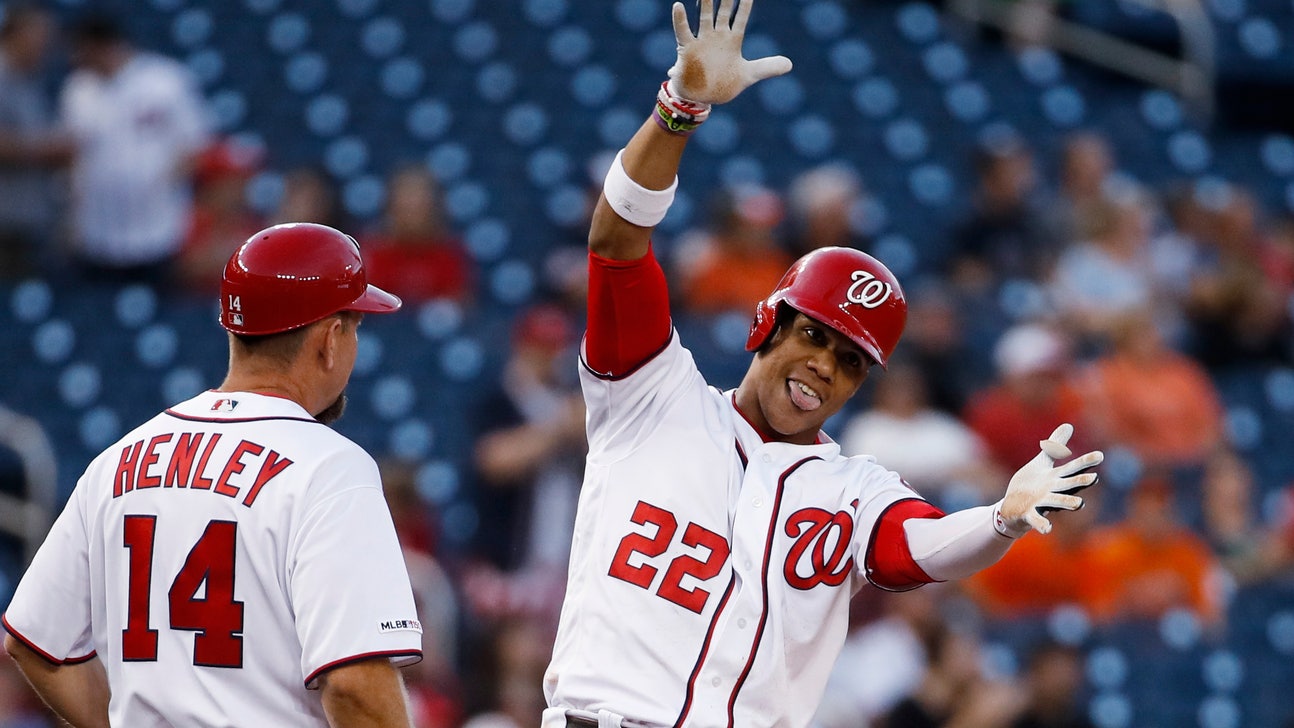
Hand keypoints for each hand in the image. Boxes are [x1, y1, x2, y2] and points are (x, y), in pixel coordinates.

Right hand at [668, 0, 791, 103]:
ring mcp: (702, 41)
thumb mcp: (749, 75)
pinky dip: (680, 20)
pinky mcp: (687, 49)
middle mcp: (717, 36)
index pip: (741, 18)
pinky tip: (678, 6)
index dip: (745, 5)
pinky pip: (683, 31)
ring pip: (704, 16)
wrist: (702, 98)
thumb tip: (790, 64)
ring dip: (706, 2)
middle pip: (722, 11)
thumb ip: (767, 67)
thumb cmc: (723, 84)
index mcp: (732, 41)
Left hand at [998, 423, 1102, 535]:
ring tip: (1079, 505)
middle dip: (1079, 482)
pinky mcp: (1029, 514)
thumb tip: (1069, 425)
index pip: (1072, 469)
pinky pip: (1037, 520)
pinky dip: (1042, 524)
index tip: (1100, 455)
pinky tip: (1048, 529)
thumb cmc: (1031, 485)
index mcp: (1055, 479)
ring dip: (1066, 503)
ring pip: (1056, 503)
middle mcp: (1052, 492)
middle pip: (1068, 486)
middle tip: (1093, 478)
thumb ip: (1055, 445)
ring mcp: (1042, 504)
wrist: (1013, 509)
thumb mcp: (1042, 462)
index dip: (1085, 462)